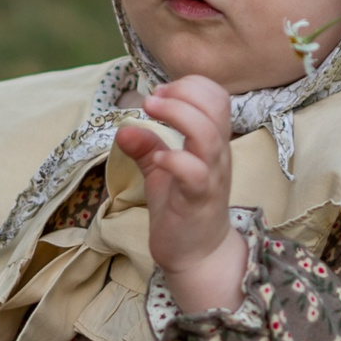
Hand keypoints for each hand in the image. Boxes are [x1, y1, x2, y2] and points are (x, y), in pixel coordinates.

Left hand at [113, 74, 247, 315]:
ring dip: (178, 116)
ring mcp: (211, 176)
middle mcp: (217, 154)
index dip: (188, 86)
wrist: (197, 254)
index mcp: (212, 141)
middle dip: (182, 93)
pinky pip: (195, 173)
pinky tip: (158, 159)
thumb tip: (123, 127)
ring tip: (150, 113)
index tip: (159, 95)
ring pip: (208, 134)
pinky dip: (175, 159)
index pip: (216, 96)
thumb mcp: (160, 170)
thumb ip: (146, 146)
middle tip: (151, 100)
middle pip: (215, 106)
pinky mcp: (199, 200)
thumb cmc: (182, 208)